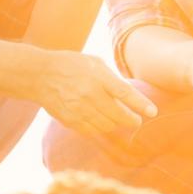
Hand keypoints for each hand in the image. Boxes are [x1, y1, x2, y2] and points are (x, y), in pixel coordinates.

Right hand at [36, 50, 156, 141]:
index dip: (141, 105)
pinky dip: (100, 127)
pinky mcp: (70, 120)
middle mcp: (89, 94)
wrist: (40, 75)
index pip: (125, 93)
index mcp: (97, 76)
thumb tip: (130, 96)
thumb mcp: (95, 62)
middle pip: (119, 115)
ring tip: (117, 117)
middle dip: (132, 120)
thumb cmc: (71, 65)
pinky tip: (100, 119)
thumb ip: (112, 79)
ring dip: (115, 123)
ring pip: (107, 126)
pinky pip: (92, 130)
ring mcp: (79, 109)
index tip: (152, 112)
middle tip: (137, 120)